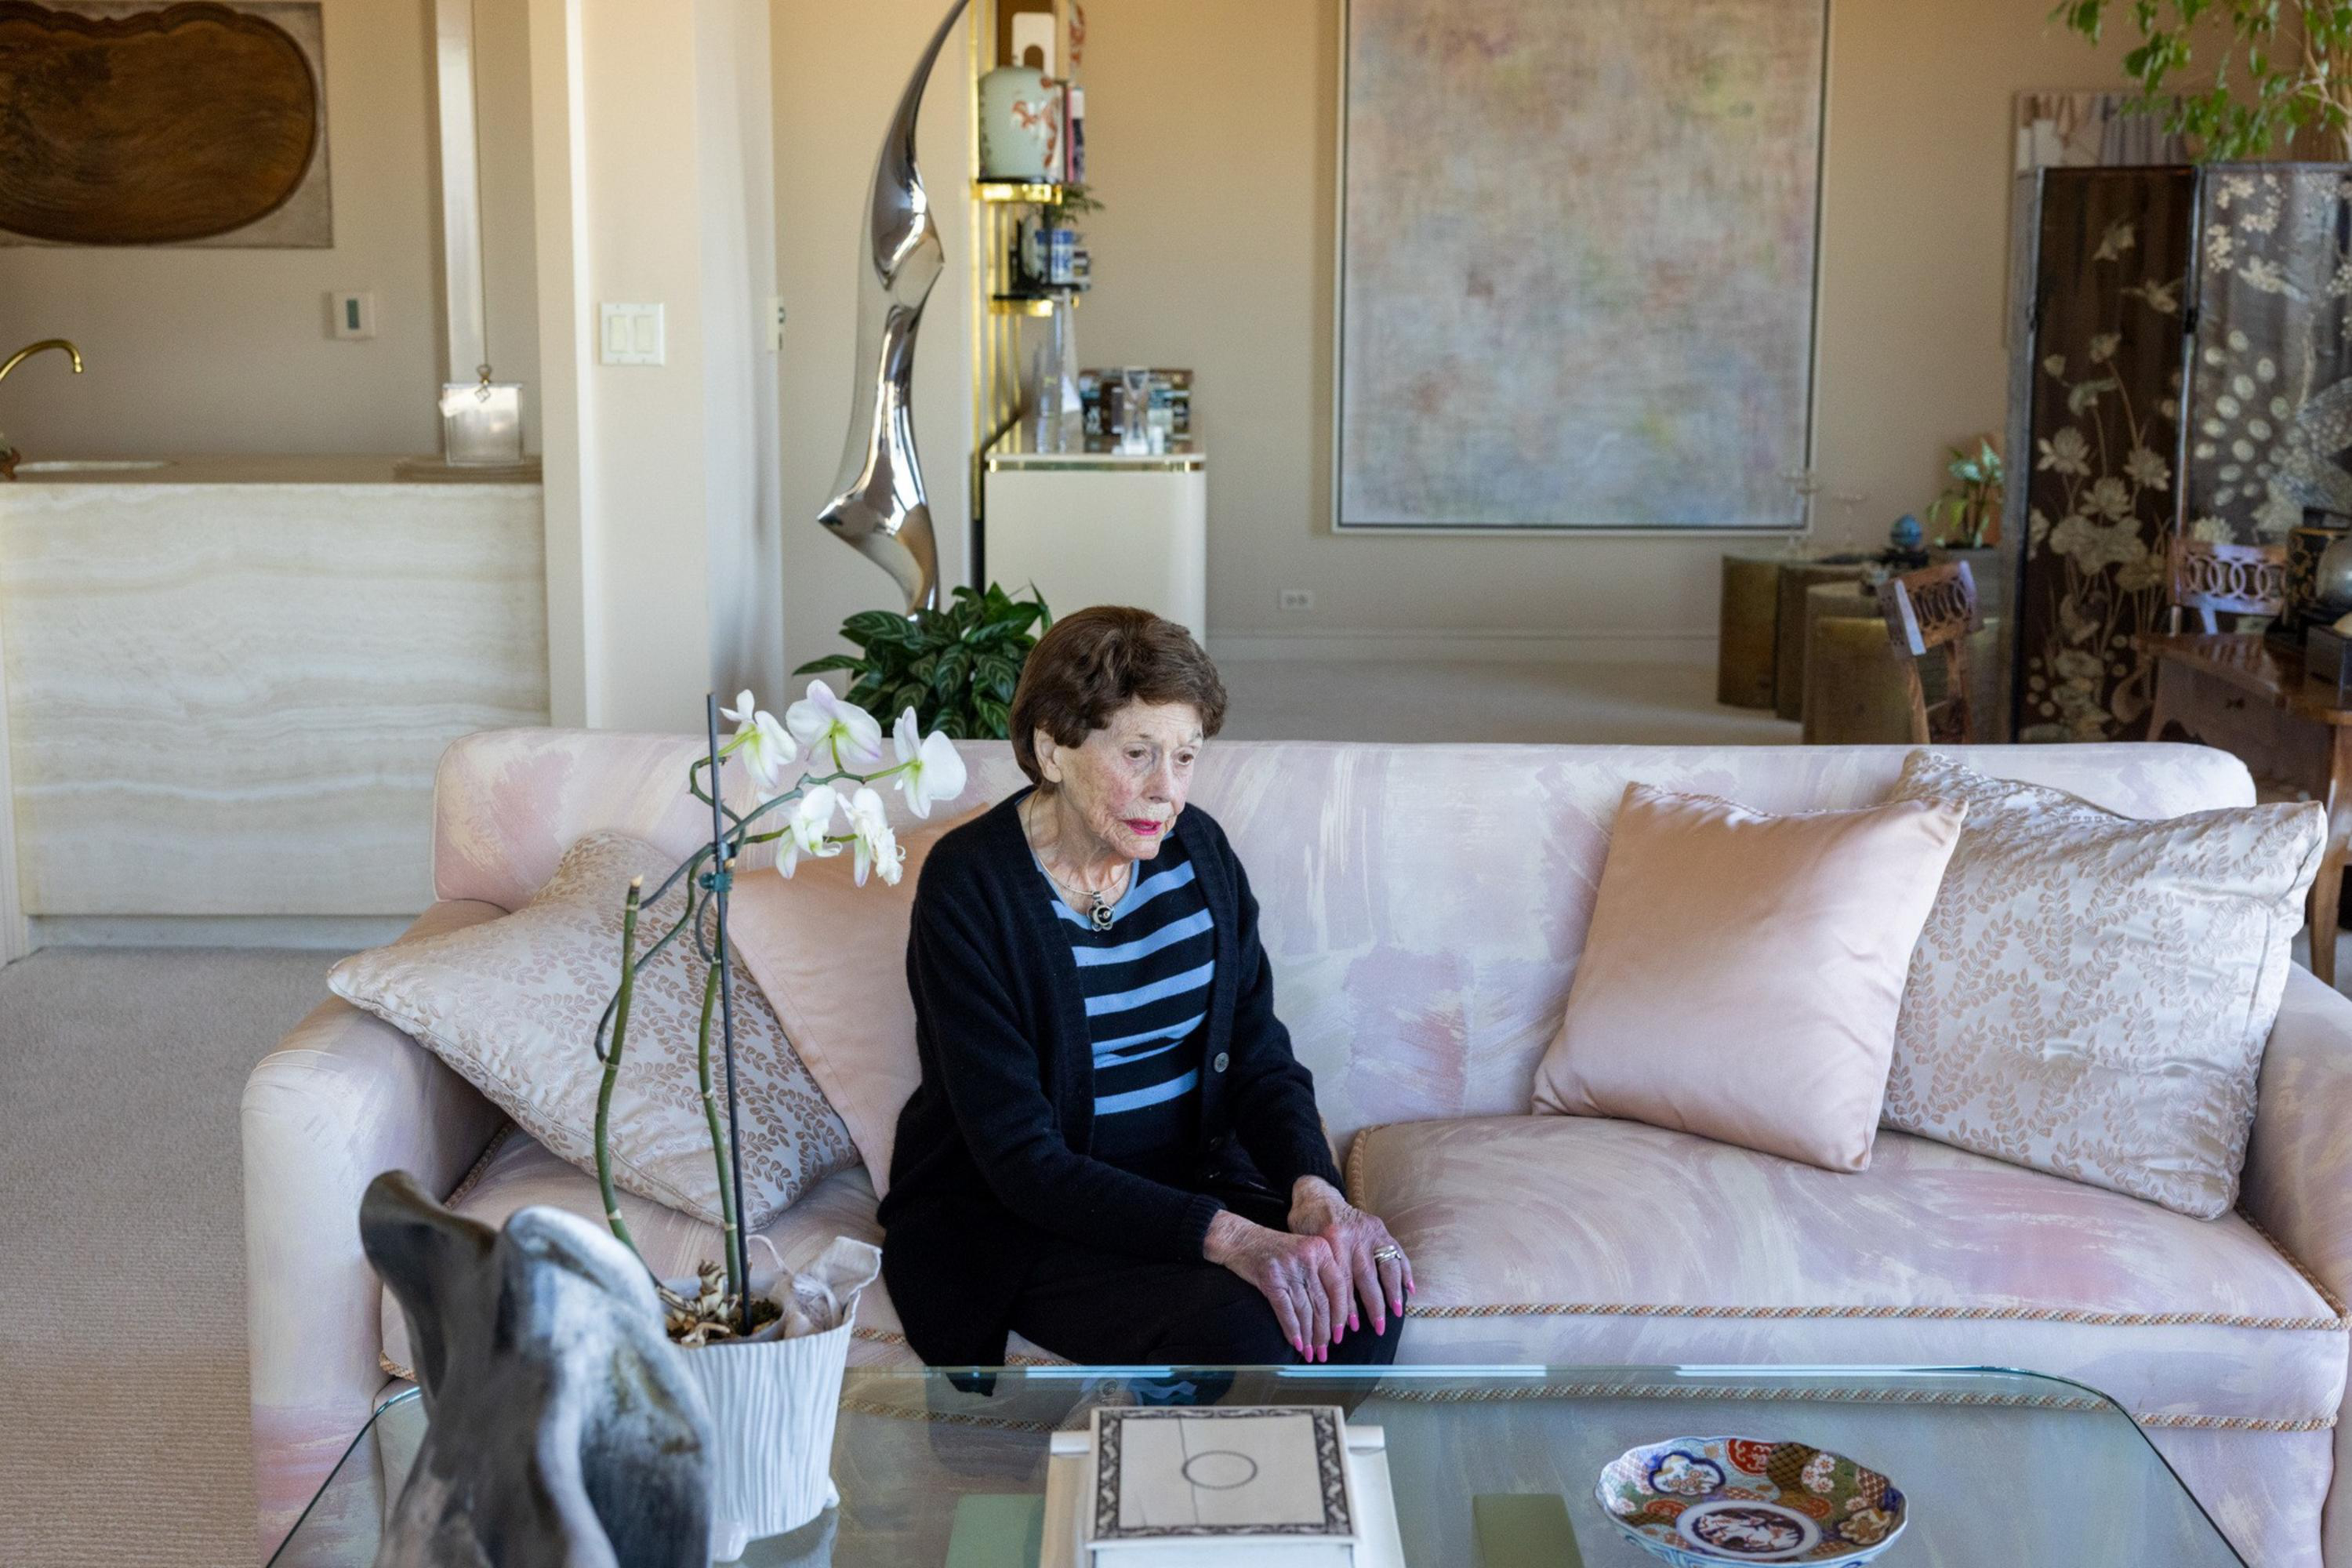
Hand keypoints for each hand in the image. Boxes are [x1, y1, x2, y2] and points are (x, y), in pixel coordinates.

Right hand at [1202, 1210, 1351, 1361]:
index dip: (1341, 1314)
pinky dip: (1292, 1330)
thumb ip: (1322, 1275)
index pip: (1339, 1287)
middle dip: (1324, 1332)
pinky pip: (1286, 1311)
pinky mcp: (1270, 1279)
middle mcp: (1308, 1256)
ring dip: (1309, 1336)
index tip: (1342, 1334)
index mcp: (1321, 1249)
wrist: (1241, 1240)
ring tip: (1310, 1352)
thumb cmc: (1275, 1250)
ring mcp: (1288, 1267)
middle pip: (1322, 1302)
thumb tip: (1338, 1315)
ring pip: (1305, 1310)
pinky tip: (1296, 1343)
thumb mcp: (1304, 1254)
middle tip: (1324, 1350)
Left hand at [1288, 1176, 1413, 1338]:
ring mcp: (1371, 1230)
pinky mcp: (1381, 1228)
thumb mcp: (1304, 1246)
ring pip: (1387, 1265)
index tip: (1348, 1328)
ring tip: (1397, 1312)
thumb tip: (1326, 1312)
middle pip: (1367, 1277)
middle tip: (1378, 1329)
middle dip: (1374, 1306)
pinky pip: (1397, 1251)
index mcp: (1332, 1239)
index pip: (1343, 1281)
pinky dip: (1405, 1271)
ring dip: (1393, 1291)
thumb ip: (1318, 1272)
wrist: (1317, 1196)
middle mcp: (1355, 1235)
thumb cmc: (1305, 1226)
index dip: (1347, 1307)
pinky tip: (1409, 1289)